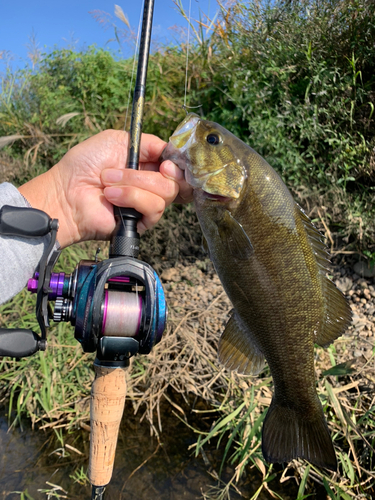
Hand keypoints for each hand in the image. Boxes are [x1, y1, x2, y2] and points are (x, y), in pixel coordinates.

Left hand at [18, 130, 192, 247]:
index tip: (165, 162)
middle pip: (175, 181)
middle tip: (126, 169)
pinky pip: (154, 208)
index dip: (176, 164)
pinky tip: (112, 197)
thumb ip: (149, 143)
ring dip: (134, 184)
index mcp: (148, 166)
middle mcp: (151, 186)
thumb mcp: (117, 140)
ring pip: (166, 193)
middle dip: (147, 174)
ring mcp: (147, 205)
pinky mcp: (142, 223)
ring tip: (108, 183)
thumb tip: (172, 151)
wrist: (67, 192)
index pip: (177, 166)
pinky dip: (132, 198)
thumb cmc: (84, 164)